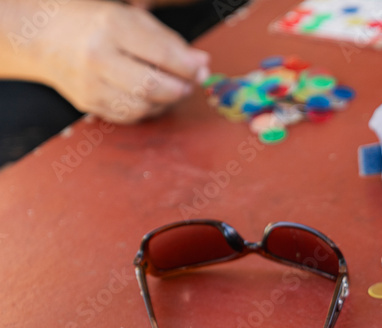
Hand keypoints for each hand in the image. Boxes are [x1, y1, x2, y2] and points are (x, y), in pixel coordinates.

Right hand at [31, 0, 208, 121]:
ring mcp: (90, 83)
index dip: (189, 68)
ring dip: (165, 103)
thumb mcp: (131, 18)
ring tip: (170, 88)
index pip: (163, 55)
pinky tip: (149, 96)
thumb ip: (168, 41)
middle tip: (189, 83)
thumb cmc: (93, 22)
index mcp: (112, 27)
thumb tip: (201, 64)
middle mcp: (98, 56)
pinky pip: (129, 116)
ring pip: (143, 107)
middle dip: (180, 89)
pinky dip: (147, 110)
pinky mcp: (87, 103)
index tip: (201, 70)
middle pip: (153, 87)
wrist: (42, 34)